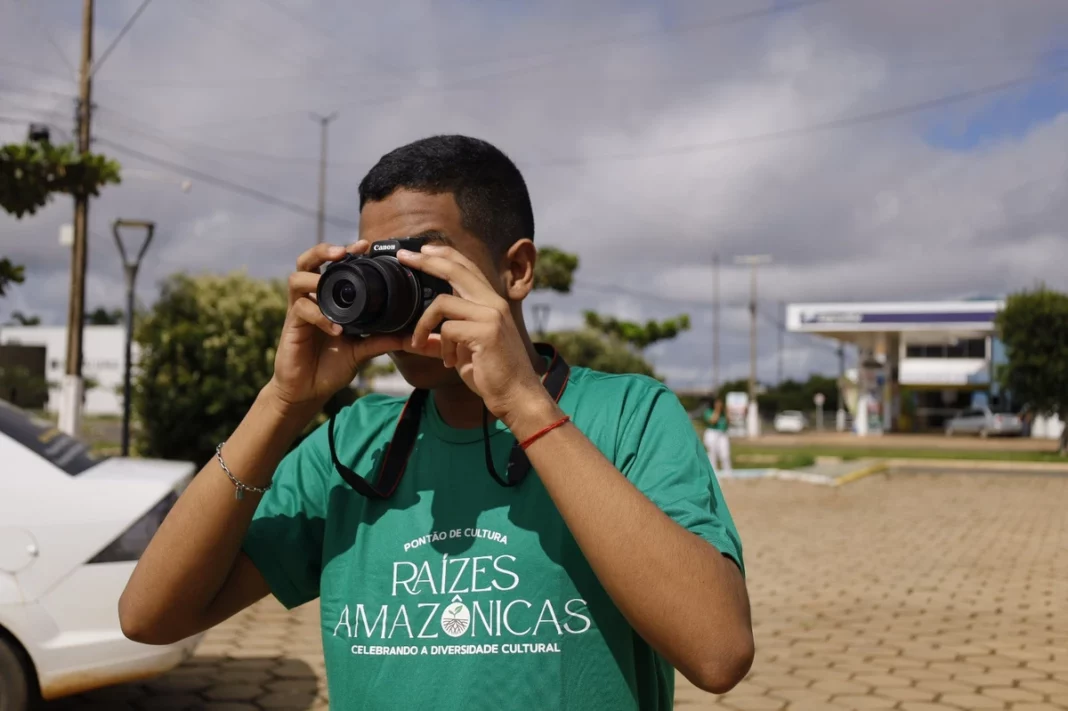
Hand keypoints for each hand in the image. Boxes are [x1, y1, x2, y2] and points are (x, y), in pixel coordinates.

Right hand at [267, 241, 407, 414]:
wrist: (307, 391)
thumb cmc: (330, 366)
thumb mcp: (361, 351)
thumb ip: (381, 340)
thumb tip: (411, 336)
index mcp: (328, 300)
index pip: (331, 266)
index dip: (345, 251)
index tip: (366, 245)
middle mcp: (312, 300)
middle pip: (306, 261)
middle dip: (323, 251)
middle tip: (343, 252)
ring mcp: (299, 311)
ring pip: (297, 279)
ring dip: (315, 279)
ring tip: (331, 285)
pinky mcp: (291, 327)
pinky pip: (302, 310)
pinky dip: (320, 316)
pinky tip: (336, 329)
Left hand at [398, 244, 550, 424]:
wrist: (516, 396)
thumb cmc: (492, 374)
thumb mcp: (461, 352)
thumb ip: (439, 341)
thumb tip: (409, 339)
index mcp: (490, 303)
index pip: (466, 268)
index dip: (443, 256)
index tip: (420, 252)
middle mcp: (493, 303)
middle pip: (455, 270)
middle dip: (426, 261)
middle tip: (404, 256)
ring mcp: (491, 315)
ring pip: (443, 303)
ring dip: (423, 324)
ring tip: (419, 343)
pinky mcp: (487, 332)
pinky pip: (447, 329)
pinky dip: (441, 347)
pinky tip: (448, 362)